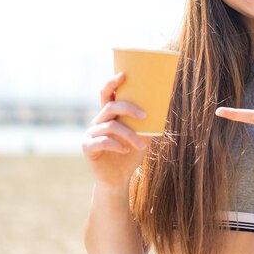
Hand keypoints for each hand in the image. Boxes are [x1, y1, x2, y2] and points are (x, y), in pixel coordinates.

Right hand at [82, 72, 150, 188]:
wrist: (118, 178)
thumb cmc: (130, 153)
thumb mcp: (142, 135)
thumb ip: (148, 122)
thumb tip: (165, 105)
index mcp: (109, 115)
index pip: (107, 94)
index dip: (112, 83)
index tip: (123, 74)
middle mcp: (98, 121)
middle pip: (110, 107)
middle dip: (129, 109)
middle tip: (145, 116)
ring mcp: (91, 134)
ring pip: (111, 127)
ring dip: (129, 135)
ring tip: (141, 145)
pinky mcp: (88, 147)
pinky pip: (102, 141)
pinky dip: (116, 144)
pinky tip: (125, 150)